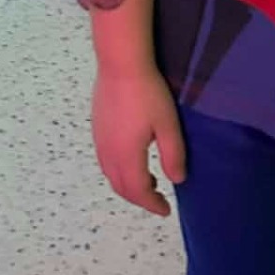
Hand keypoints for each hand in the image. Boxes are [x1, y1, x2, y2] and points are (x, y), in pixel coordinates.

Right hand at [92, 67, 186, 217]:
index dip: (152, 204)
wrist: (120, 64)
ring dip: (128, 186)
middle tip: (158, 200)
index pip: (138, 191)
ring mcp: (99, 141)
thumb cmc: (148, 93)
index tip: (166, 210)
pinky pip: (106, 162)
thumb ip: (173, 155)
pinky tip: (132, 160)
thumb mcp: (168, 125)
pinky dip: (119, 172)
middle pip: (121, 188)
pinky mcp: (97, 129)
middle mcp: (108, 153)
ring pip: (111, 175)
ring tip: (148, 182)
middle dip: (139, 199)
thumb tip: (177, 180)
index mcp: (127, 156)